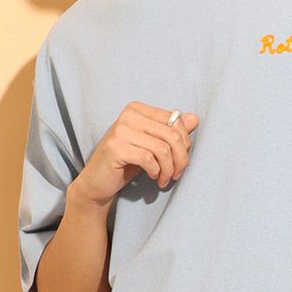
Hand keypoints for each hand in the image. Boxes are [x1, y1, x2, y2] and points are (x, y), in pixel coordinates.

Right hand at [70, 101, 198, 206]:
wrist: (97, 182)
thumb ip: (171, 131)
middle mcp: (129, 115)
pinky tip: (153, 177)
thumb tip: (195, 118)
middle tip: (176, 174)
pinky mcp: (116, 148)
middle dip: (180, 159)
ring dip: (169, 169)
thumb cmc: (126, 162)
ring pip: (163, 149)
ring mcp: (121, 130)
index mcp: (138, 109)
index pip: (175, 120)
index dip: (185, 143)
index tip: (180, 161)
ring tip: (164, 179)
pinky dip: (156, 172)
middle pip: (172, 135)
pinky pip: (149, 159)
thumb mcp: (152, 145)